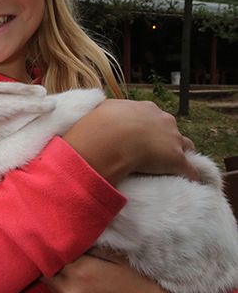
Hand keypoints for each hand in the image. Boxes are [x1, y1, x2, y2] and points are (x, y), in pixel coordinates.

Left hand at [42, 249, 198, 292]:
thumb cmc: (142, 284)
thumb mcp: (119, 257)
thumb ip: (92, 247)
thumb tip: (73, 235)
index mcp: (82, 271)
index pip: (53, 252)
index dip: (55, 242)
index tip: (59, 234)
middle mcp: (71, 290)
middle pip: (47, 269)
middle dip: (52, 258)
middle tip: (62, 247)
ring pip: (51, 284)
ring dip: (56, 273)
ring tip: (70, 262)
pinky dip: (64, 287)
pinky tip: (77, 280)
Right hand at [63, 99, 196, 185]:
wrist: (111, 138)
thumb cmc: (103, 124)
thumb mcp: (103, 109)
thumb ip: (109, 111)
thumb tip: (104, 114)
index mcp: (147, 109)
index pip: (155, 117)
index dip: (150, 128)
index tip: (141, 138)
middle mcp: (164, 121)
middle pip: (173, 130)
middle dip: (167, 140)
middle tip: (153, 153)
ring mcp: (173, 140)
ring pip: (186, 147)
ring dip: (180, 155)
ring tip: (171, 168)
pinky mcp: (177, 161)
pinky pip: (190, 170)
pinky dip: (189, 176)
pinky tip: (186, 183)